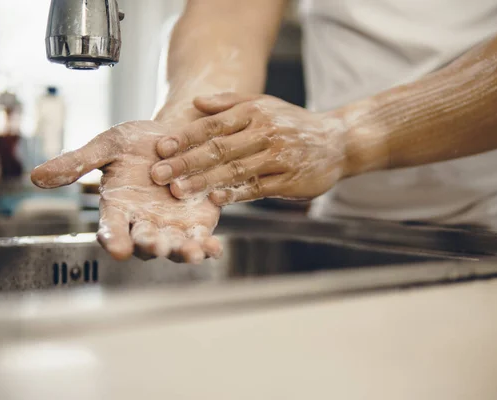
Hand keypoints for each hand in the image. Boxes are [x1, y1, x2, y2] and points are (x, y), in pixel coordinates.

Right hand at [31, 119, 221, 262]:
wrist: (178, 135)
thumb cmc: (139, 142)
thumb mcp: (108, 146)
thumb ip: (78, 163)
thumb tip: (36, 177)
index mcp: (119, 208)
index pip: (111, 229)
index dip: (113, 239)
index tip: (116, 247)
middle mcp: (144, 222)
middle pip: (145, 243)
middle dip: (151, 245)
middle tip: (155, 245)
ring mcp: (172, 226)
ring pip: (175, 246)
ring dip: (183, 252)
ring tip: (191, 252)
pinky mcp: (198, 223)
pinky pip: (202, 239)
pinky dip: (207, 246)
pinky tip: (214, 247)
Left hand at [150, 93, 348, 204]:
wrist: (337, 142)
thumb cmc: (293, 123)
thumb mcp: (264, 105)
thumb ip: (229, 104)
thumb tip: (196, 103)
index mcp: (255, 112)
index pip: (213, 125)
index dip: (185, 137)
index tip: (161, 149)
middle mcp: (266, 132)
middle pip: (219, 148)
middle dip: (186, 162)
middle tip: (159, 174)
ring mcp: (278, 157)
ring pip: (236, 170)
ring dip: (205, 181)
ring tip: (179, 191)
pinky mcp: (289, 180)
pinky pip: (257, 188)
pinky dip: (236, 194)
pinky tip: (215, 199)